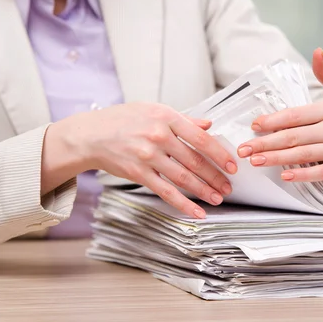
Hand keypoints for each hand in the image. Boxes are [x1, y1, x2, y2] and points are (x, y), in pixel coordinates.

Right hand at [77, 103, 236, 217]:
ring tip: (217, 198)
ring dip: (204, 190)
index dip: (219, 154)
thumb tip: (208, 125)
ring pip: (183, 178)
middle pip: (195, 160)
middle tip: (228, 186)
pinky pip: (166, 192)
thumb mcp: (153, 109)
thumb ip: (183, 119)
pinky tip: (196, 211)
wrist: (90, 135)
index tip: (232, 165)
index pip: (200, 137)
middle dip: (215, 176)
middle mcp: (158, 136)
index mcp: (166, 117)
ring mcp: (147, 156)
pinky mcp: (138, 174)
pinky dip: (183, 204)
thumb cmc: (121, 120)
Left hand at [237, 48, 322, 181]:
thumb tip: (317, 51)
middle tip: (243, 150)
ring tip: (255, 161)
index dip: (273, 121)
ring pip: (304, 155)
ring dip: (277, 158)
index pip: (296, 115)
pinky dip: (304, 175)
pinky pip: (322, 172)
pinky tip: (285, 176)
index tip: (254, 125)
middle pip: (294, 137)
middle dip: (266, 143)